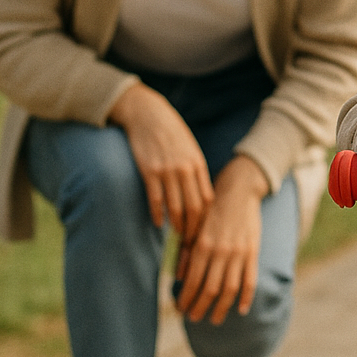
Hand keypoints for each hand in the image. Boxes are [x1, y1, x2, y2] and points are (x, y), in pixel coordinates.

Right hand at [108, 82, 212, 237]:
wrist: (149, 115)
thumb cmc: (171, 134)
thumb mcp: (190, 150)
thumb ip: (195, 171)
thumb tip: (199, 196)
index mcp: (198, 165)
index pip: (207, 199)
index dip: (206, 219)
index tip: (204, 232)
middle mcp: (185, 170)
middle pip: (195, 207)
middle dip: (194, 228)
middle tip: (192, 242)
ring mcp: (167, 171)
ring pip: (176, 206)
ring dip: (177, 225)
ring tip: (177, 236)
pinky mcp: (149, 171)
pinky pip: (156, 199)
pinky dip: (158, 214)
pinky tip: (158, 224)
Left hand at [175, 156, 267, 324]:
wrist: (240, 190)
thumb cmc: (213, 209)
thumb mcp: (196, 227)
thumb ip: (187, 252)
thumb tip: (180, 278)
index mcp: (203, 245)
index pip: (193, 281)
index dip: (186, 299)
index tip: (181, 310)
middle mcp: (221, 251)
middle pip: (210, 289)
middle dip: (200, 307)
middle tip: (193, 319)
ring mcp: (239, 252)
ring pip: (230, 288)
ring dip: (221, 307)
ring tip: (215, 319)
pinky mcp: (253, 251)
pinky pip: (251, 279)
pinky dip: (247, 297)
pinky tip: (242, 310)